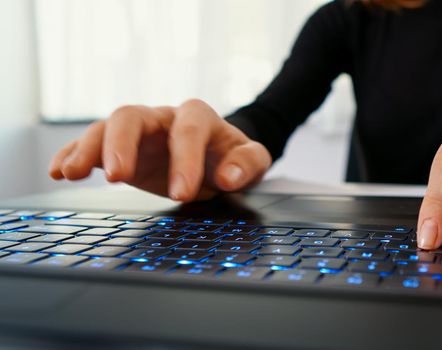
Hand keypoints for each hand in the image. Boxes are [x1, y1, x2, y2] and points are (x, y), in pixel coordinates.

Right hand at [49, 99, 271, 200]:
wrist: (217, 158)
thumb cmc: (232, 158)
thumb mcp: (252, 160)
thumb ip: (247, 163)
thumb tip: (230, 176)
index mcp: (198, 117)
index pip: (187, 131)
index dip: (184, 161)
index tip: (180, 193)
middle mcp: (162, 118)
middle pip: (132, 116)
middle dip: (122, 144)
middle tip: (118, 177)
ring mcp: (138, 132)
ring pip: (105, 127)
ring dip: (88, 148)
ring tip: (72, 173)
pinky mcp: (120, 148)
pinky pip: (91, 145)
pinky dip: (73, 155)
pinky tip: (59, 171)